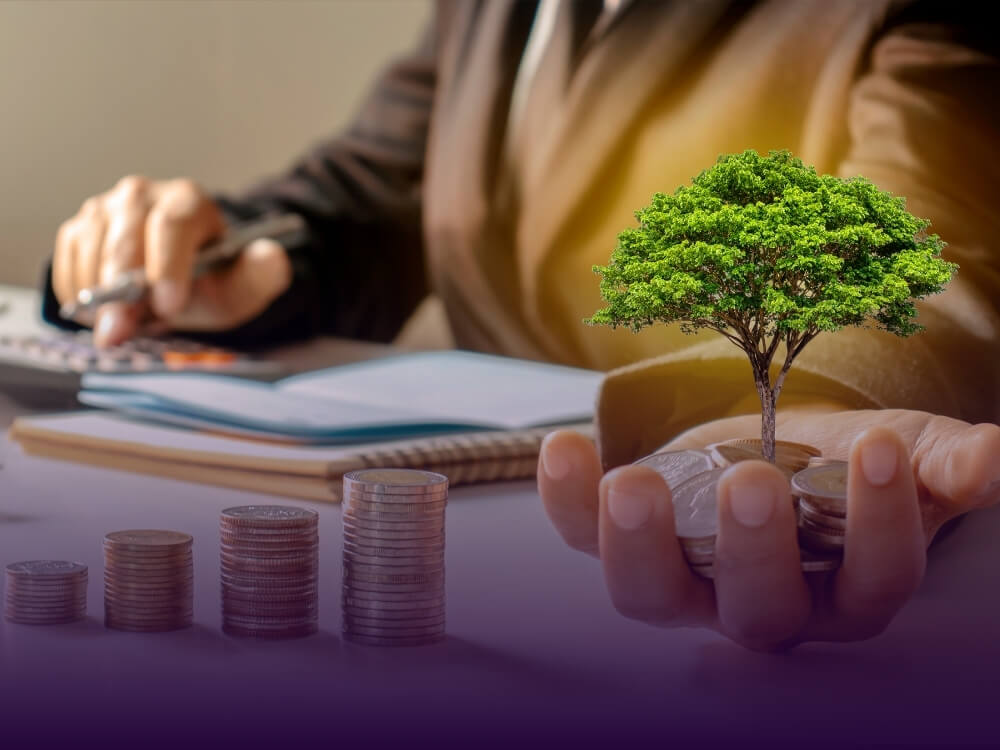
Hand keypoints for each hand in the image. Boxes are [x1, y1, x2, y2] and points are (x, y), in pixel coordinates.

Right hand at [52, 176, 291, 346]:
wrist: (180, 283)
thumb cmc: (211, 282)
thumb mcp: (243, 285)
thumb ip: (262, 274)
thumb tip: (273, 257)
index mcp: (189, 201)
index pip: (173, 225)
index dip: (167, 266)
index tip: (169, 305)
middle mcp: (143, 195)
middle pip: (125, 238)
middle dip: (121, 290)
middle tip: (121, 331)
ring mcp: (106, 208)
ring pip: (90, 247)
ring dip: (96, 293)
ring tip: (115, 326)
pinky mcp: (80, 228)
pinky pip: (67, 258)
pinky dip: (76, 290)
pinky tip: (96, 312)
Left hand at [538, 409, 999, 649]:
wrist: (775, 436)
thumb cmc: (846, 460)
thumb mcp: (907, 452)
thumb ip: (943, 464)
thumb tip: (993, 459)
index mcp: (844, 587)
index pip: (872, 581)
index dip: (879, 525)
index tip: (877, 449)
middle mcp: (763, 601)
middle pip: (758, 612)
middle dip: (754, 553)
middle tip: (751, 481)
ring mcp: (685, 577)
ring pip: (652, 597)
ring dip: (636, 546)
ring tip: (632, 484)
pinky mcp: (626, 539)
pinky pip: (579, 539)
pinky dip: (564, 500)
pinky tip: (564, 449)